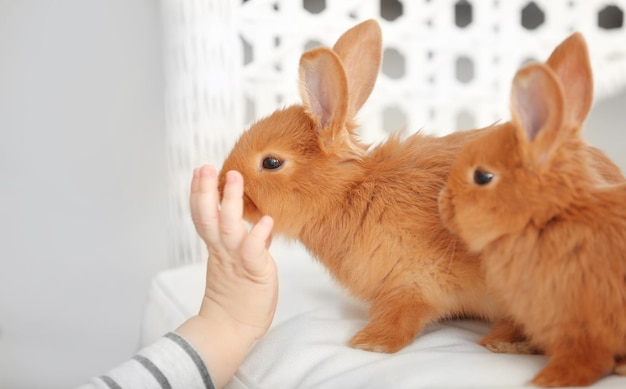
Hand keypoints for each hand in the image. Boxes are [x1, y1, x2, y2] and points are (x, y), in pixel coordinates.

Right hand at [177, 165, 276, 387]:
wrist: (232, 329)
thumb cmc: (239, 296)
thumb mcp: (242, 263)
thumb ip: (251, 242)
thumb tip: (263, 225)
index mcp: (217, 247)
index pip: (203, 216)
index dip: (199, 193)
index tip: (199, 171)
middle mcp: (223, 251)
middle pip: (208, 217)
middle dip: (205, 191)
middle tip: (204, 167)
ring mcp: (237, 260)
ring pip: (229, 227)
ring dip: (230, 202)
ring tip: (235, 178)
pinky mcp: (254, 272)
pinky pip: (254, 251)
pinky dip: (258, 235)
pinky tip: (266, 221)